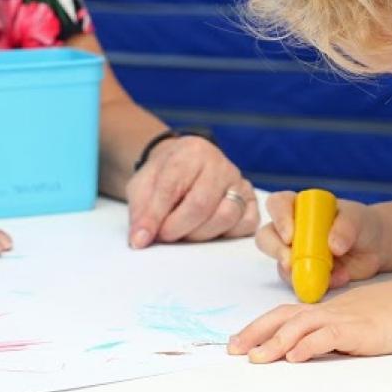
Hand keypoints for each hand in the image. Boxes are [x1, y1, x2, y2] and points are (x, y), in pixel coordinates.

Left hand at [126, 135, 259, 246]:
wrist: (184, 165)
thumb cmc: (163, 176)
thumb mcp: (142, 186)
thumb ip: (140, 211)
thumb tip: (140, 240)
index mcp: (191, 152)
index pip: (172, 187)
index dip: (155, 216)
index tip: (142, 237)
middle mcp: (220, 164)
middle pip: (201, 205)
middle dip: (177, 228)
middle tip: (164, 235)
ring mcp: (238, 181)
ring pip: (226, 216)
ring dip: (200, 234)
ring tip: (185, 231)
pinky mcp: (250, 200)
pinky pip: (246, 224)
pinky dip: (226, 234)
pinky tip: (209, 230)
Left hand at [227, 277, 391, 362]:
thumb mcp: (355, 324)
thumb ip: (331, 333)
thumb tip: (307, 350)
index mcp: (326, 309)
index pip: (284, 314)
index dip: (259, 326)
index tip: (239, 341)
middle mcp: (329, 311)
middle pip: (283, 317)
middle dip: (255, 333)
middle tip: (233, 350)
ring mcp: (343, 318)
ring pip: (300, 325)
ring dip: (275, 342)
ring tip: (257, 358)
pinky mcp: (358, 329)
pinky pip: (328, 336)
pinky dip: (308, 345)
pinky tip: (295, 357)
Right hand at [256, 191, 386, 289]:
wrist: (374, 248)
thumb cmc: (361, 224)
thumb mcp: (357, 219)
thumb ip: (345, 228)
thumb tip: (333, 246)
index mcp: (300, 207)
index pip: (277, 205)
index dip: (279, 218)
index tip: (290, 235)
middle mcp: (291, 229)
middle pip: (267, 237)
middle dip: (275, 250)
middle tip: (290, 262)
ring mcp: (295, 253)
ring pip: (280, 264)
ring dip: (295, 272)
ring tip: (323, 275)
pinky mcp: (304, 274)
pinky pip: (299, 282)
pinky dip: (316, 284)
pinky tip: (339, 278)